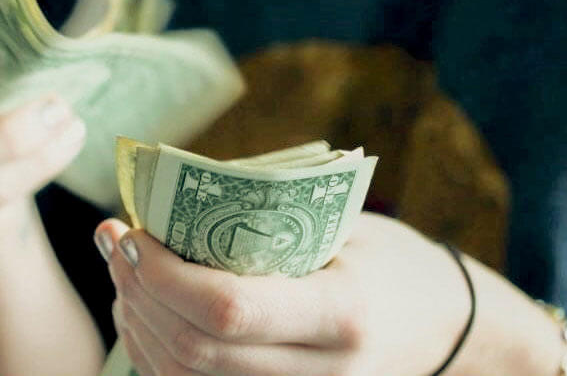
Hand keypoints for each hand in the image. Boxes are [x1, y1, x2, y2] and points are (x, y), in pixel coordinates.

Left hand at [96, 213, 472, 375]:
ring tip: (123, 272)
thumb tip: (165, 208)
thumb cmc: (393, 264)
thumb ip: (264, 226)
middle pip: (194, 351)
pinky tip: (144, 312)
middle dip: (137, 294)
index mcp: (341, 316)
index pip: (228, 310)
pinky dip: (155, 354)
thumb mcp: (343, 230)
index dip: (163, 275)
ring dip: (136, 324)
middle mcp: (321, 374)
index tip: (131, 232)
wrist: (451, 331)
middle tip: (115, 241)